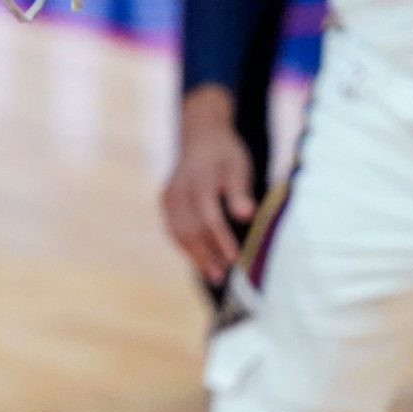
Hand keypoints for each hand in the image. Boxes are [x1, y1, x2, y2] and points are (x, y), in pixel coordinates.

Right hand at [159, 88, 256, 284]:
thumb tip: (246, 215)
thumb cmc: (226, 153)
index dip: (222, 241)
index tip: (235, 260)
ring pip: (178, 232)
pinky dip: (185, 246)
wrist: (200, 134)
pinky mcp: (165, 201)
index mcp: (198, 182)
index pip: (209, 218)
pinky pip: (172, 228)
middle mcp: (179, 191)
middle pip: (190, 230)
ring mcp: (169, 196)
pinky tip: (199, 259)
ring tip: (212, 275)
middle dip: (205, 256)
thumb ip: (239, 192)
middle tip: (221, 277)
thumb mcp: (239, 166)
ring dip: (194, 256)